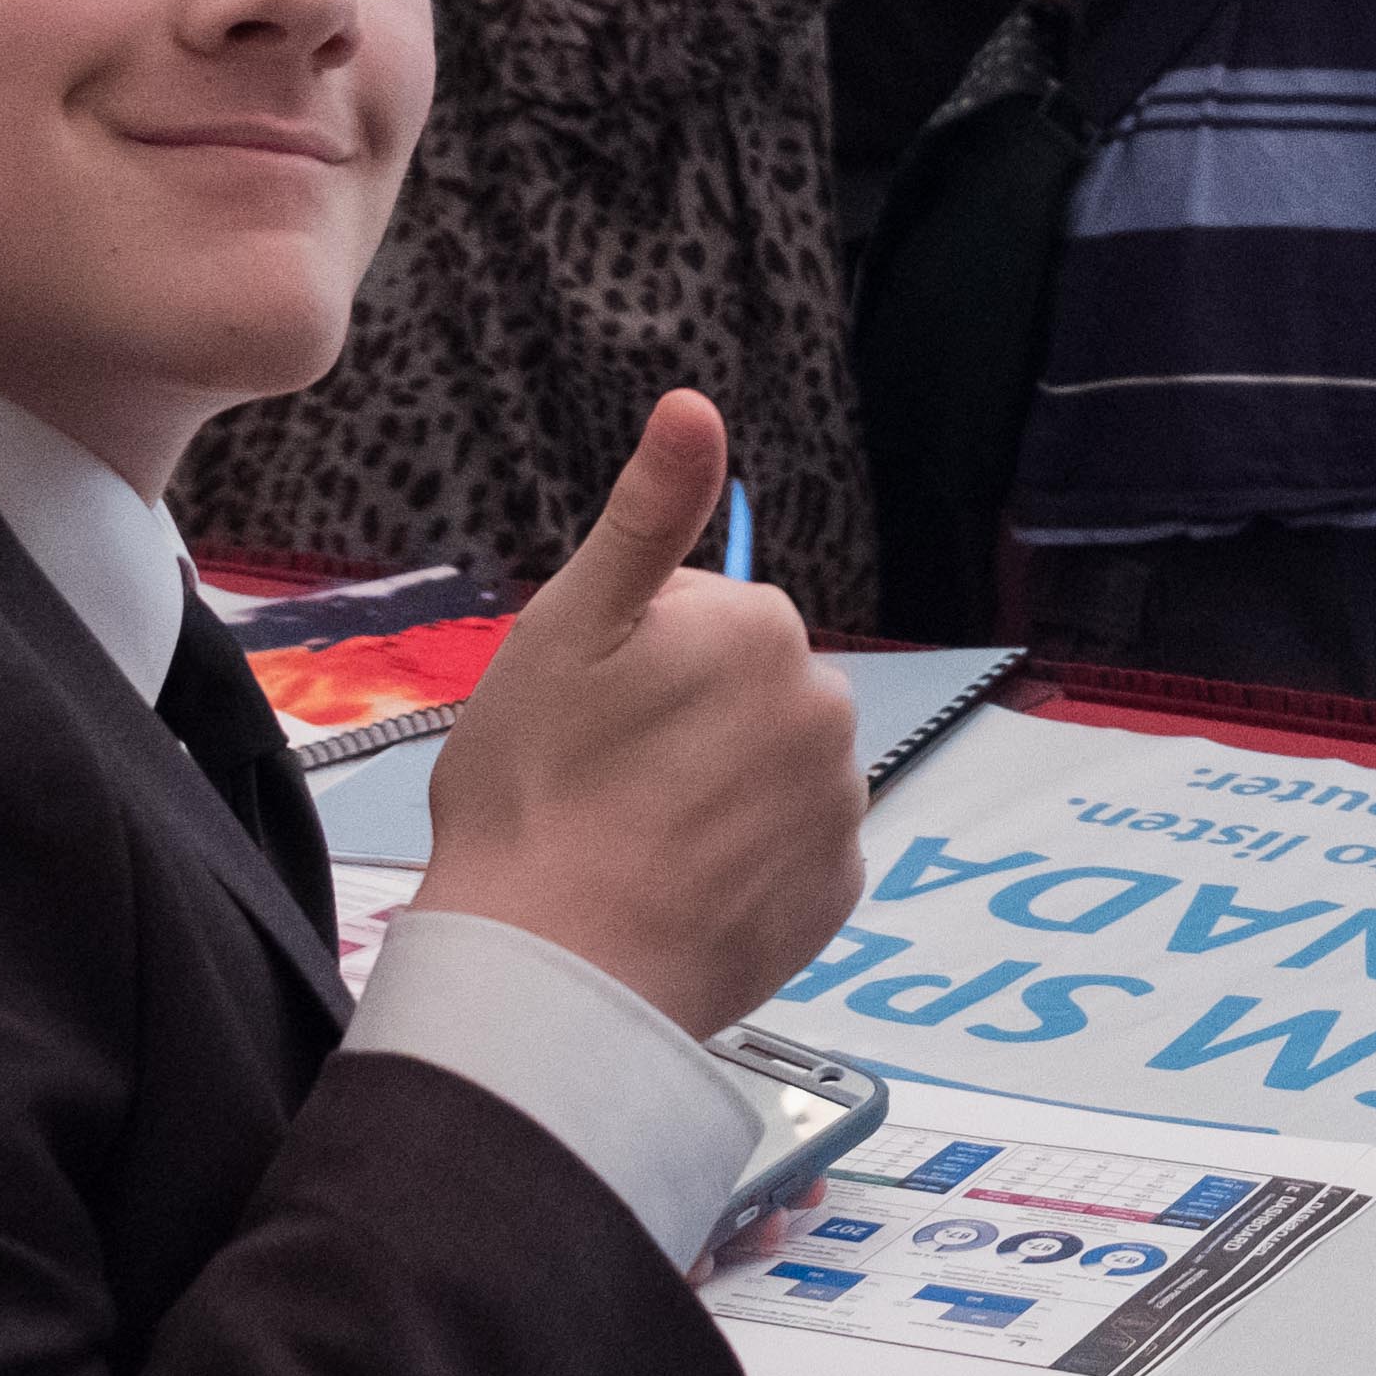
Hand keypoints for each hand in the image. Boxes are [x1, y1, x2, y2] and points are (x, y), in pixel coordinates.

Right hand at [411, 390, 867, 1035]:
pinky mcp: (836, 893)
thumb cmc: (537, 792)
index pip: (704, 612)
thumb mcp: (569, 626)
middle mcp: (826, 707)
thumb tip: (696, 405)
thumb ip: (648, 513)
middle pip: (745, 689)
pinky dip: (744, 862)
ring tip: (631, 837)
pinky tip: (675, 885)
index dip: (633, 654)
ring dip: (717, 788)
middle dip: (685, 715)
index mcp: (762, 630)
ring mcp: (838, 808)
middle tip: (600, 776)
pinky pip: (791, 851)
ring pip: (770, 768)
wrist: (554, 970)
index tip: (585, 710)